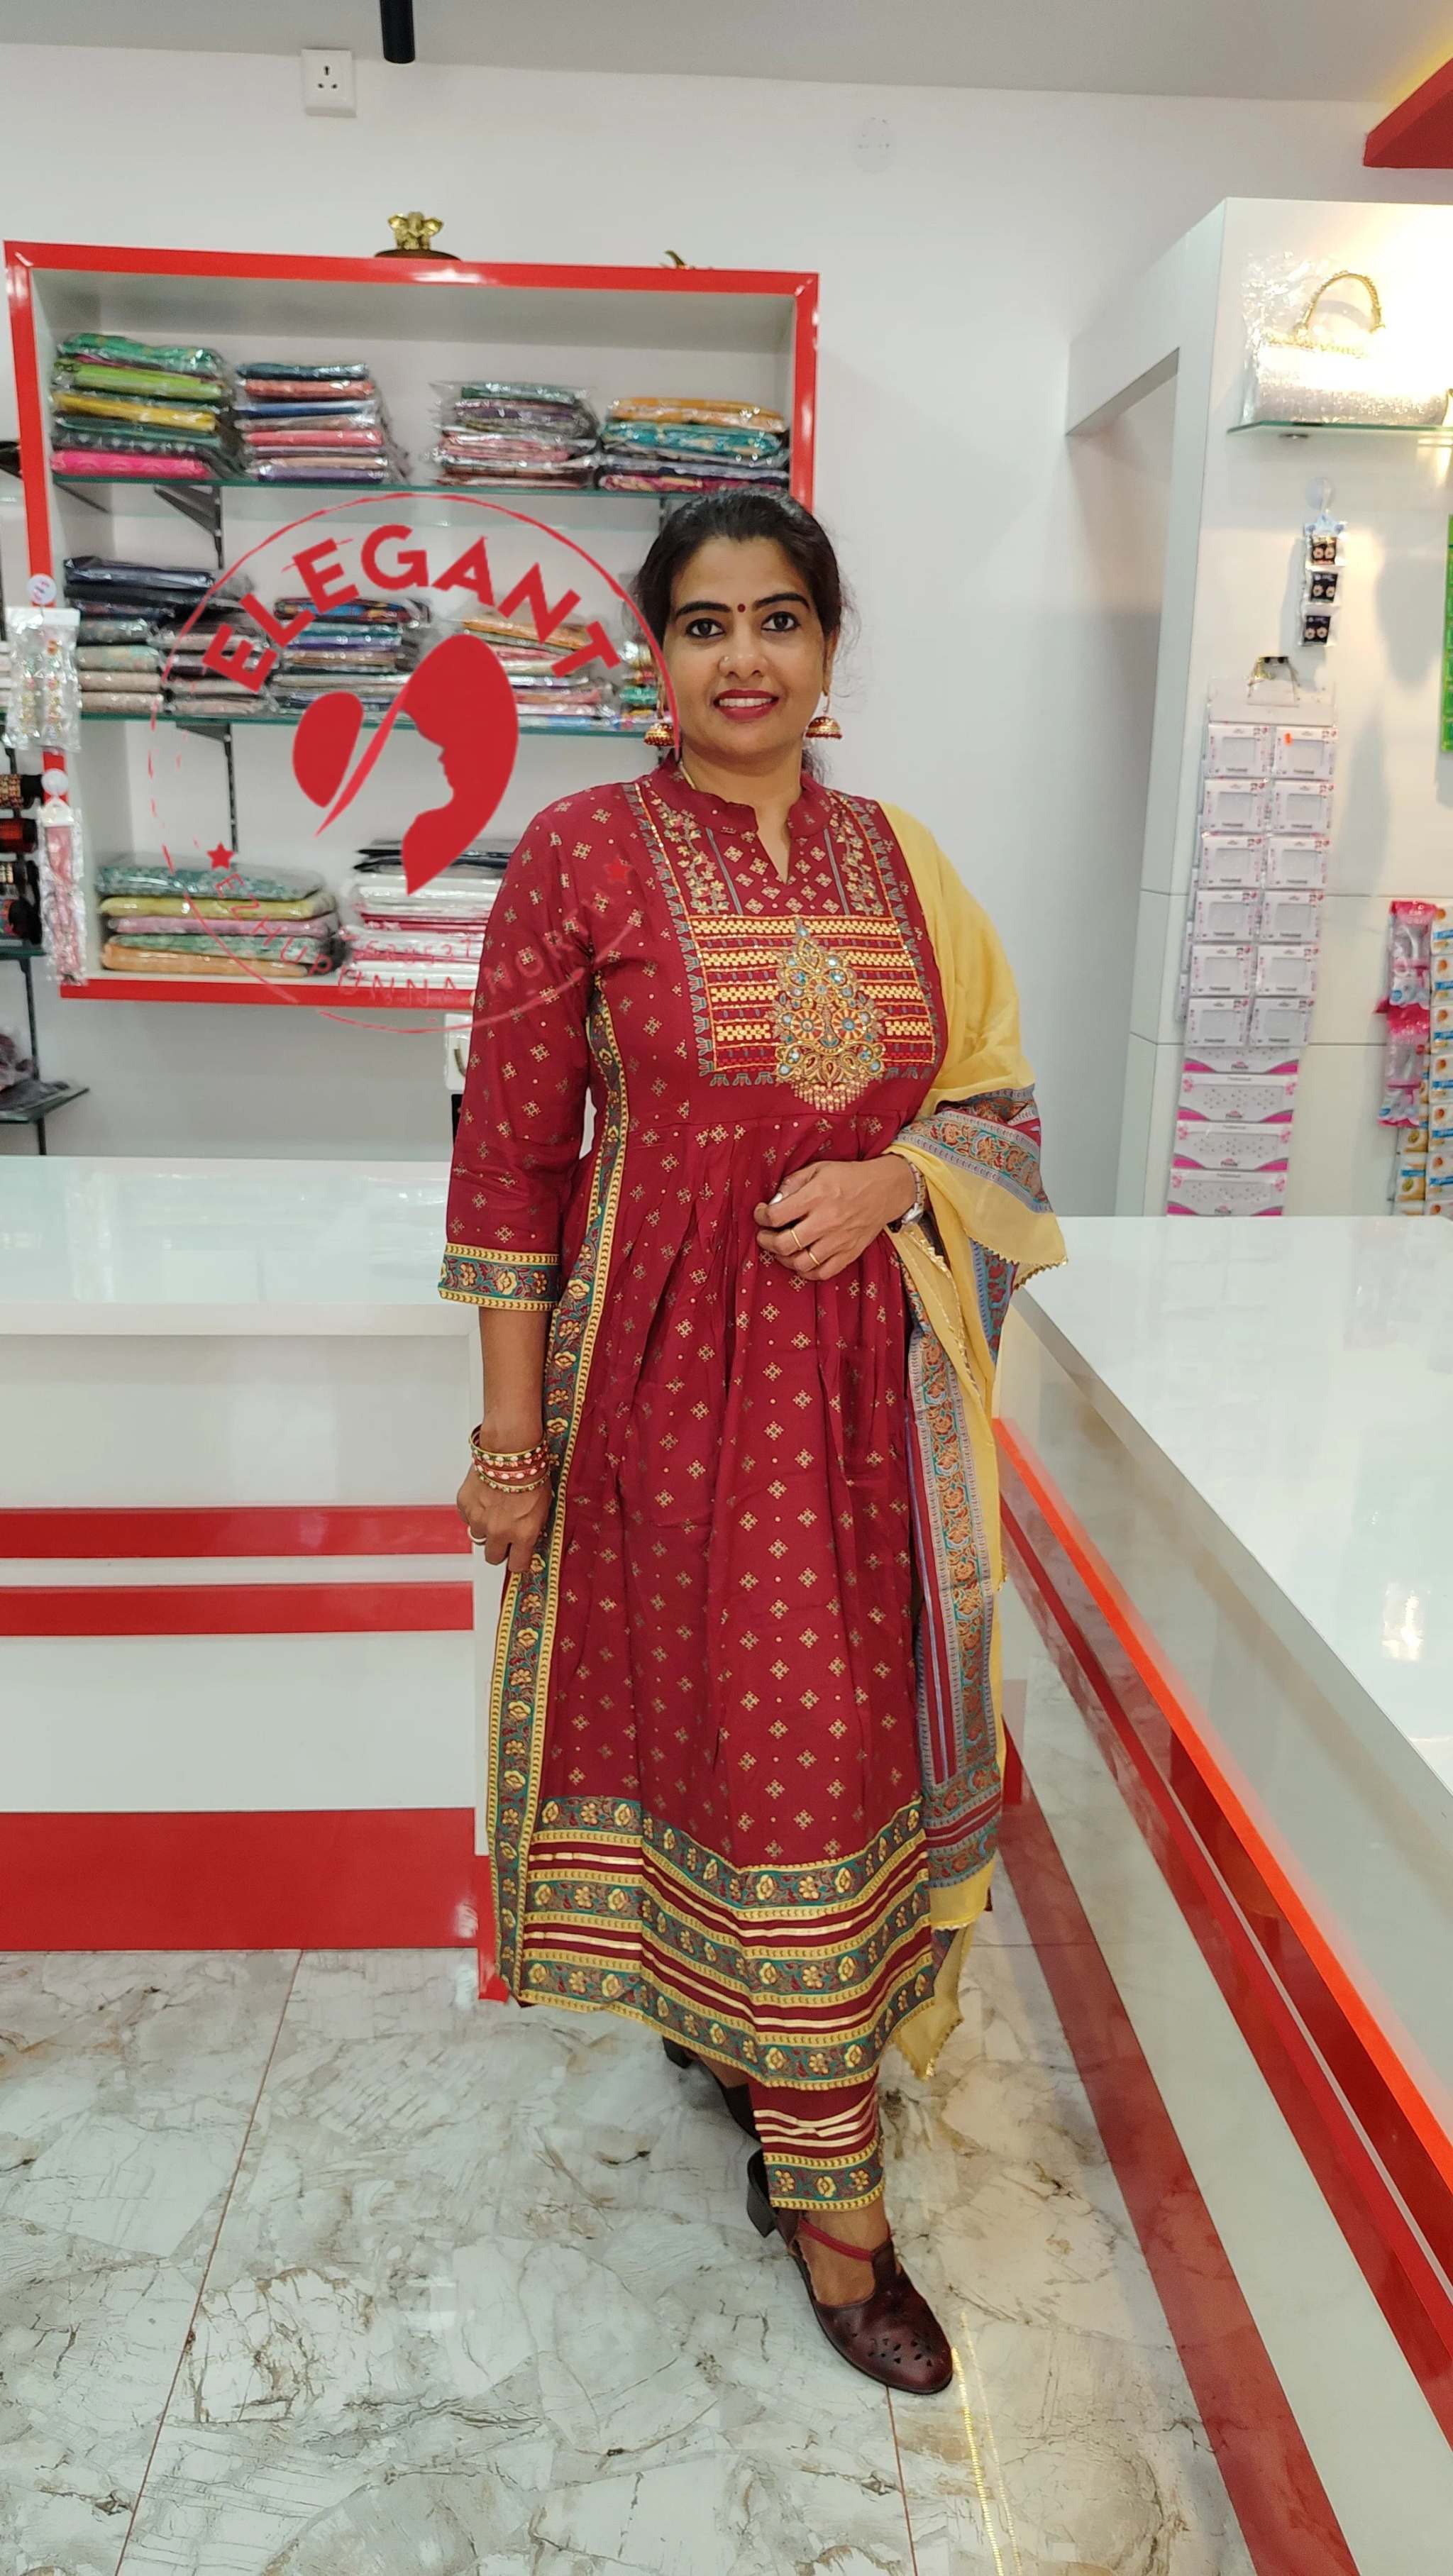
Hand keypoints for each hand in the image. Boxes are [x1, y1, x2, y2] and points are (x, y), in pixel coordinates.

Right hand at [456, 1463, 552, 1577]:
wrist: (511, 1451)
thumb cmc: (531, 1473)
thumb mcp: (543, 1507)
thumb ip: (531, 1528)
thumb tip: (527, 1538)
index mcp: (522, 1534)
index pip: (517, 1566)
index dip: (518, 1561)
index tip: (519, 1556)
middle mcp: (499, 1532)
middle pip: (493, 1557)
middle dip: (499, 1549)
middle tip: (505, 1535)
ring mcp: (479, 1520)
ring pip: (478, 1536)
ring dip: (485, 1528)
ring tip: (495, 1510)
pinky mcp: (465, 1506)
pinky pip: (467, 1518)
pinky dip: (474, 1512)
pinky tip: (485, 1498)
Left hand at [753, 1155, 916, 1281]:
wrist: (885, 1189)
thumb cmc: (848, 1177)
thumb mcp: (818, 1168)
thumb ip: (792, 1184)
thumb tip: (772, 1203)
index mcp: (816, 1196)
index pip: (776, 1215)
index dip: (761, 1216)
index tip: (761, 1213)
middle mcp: (826, 1221)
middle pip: (784, 1244)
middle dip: (766, 1241)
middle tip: (765, 1236)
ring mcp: (839, 1240)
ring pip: (801, 1263)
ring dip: (784, 1259)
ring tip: (782, 1249)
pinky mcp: (849, 1253)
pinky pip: (822, 1273)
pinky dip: (806, 1272)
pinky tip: (801, 1261)